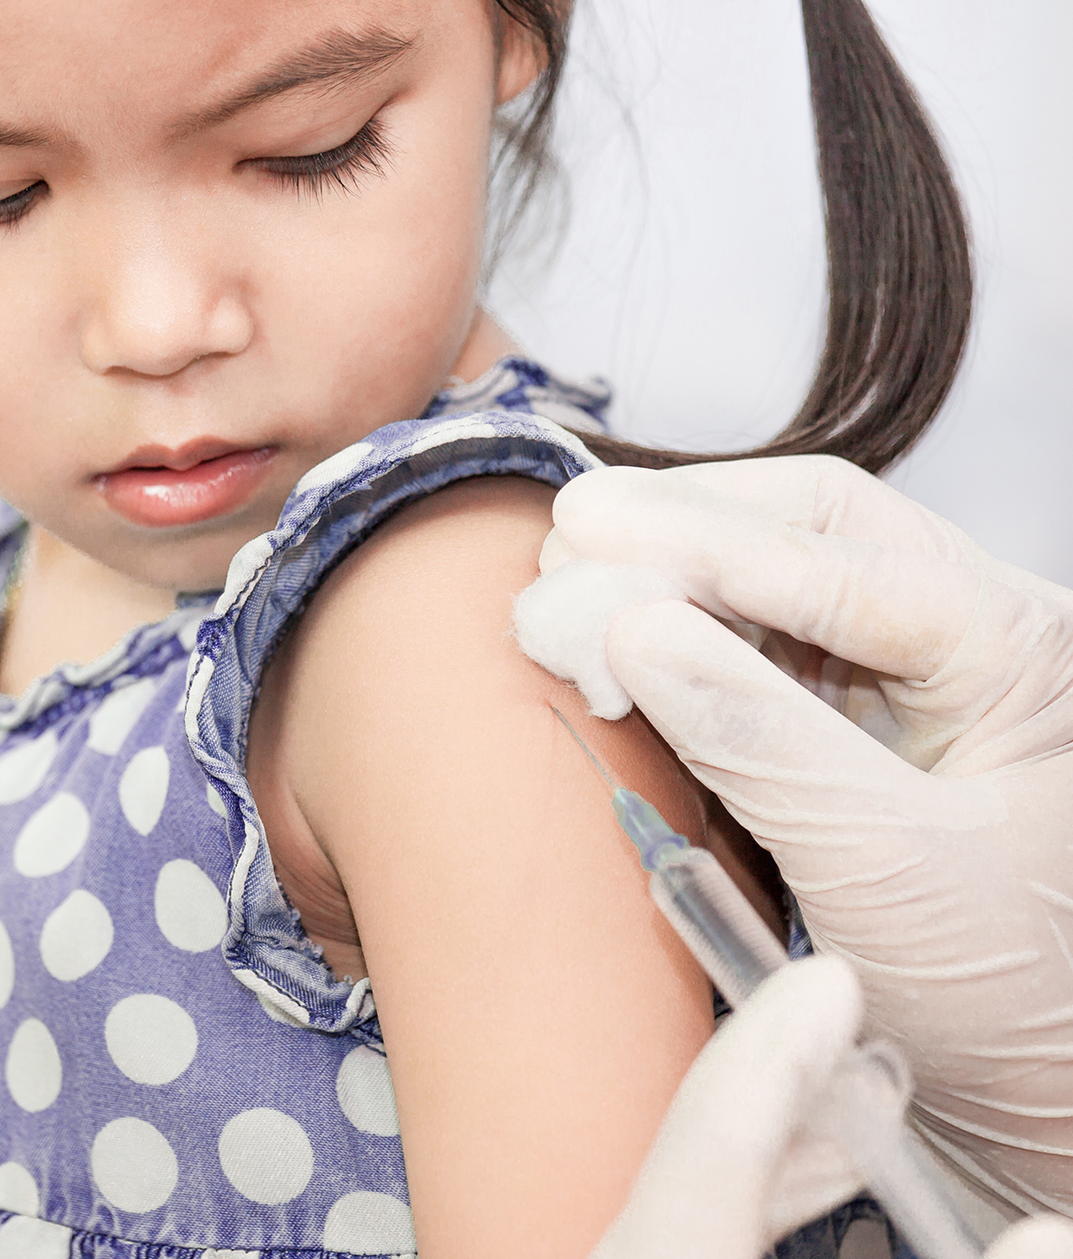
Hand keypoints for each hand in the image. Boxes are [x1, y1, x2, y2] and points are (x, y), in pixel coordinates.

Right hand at [516, 456, 1072, 1217]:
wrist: (1032, 1076)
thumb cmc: (1005, 989)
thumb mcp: (880, 865)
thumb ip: (757, 739)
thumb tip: (632, 632)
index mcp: (1017, 649)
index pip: (844, 561)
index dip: (703, 541)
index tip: (590, 533)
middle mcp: (968, 631)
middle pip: (815, 525)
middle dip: (687, 523)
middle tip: (572, 536)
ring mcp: (910, 667)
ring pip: (777, 570)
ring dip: (673, 566)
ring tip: (573, 577)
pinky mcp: (855, 710)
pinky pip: (757, 639)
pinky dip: (680, 627)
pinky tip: (619, 630)